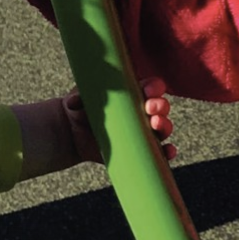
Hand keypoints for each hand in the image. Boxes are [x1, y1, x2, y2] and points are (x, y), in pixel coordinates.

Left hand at [62, 77, 177, 166]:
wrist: (70, 133)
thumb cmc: (79, 108)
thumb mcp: (77, 100)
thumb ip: (77, 98)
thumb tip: (74, 102)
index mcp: (133, 94)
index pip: (152, 87)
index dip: (154, 88)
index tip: (148, 91)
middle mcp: (142, 112)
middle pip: (161, 107)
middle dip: (160, 107)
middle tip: (149, 109)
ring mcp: (142, 131)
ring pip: (162, 128)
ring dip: (164, 126)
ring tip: (156, 126)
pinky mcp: (138, 150)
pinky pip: (158, 152)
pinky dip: (166, 152)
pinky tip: (168, 152)